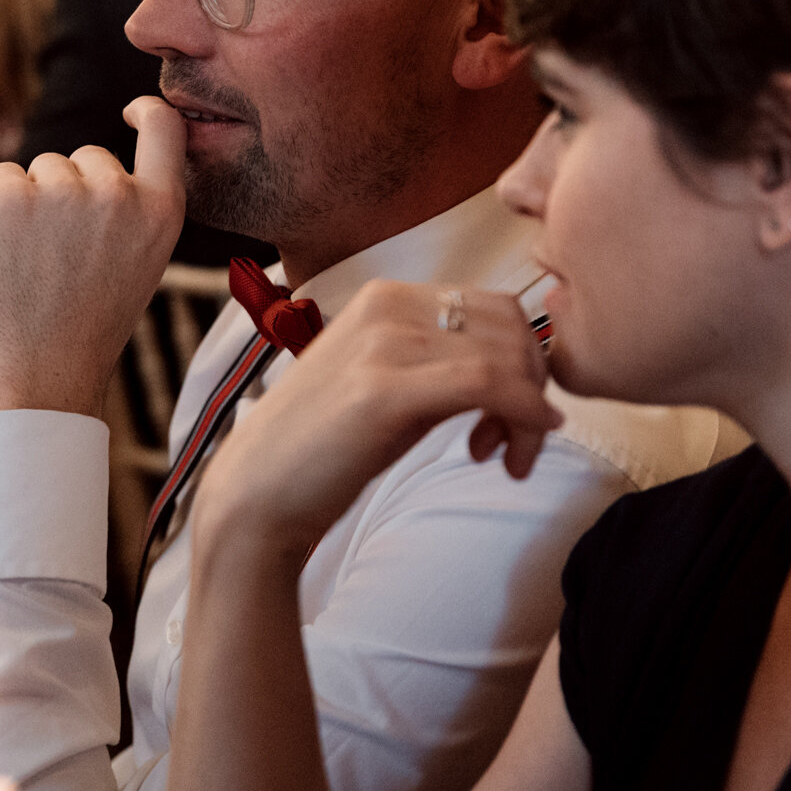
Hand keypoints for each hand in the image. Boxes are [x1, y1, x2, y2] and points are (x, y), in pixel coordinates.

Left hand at [0, 97, 185, 415]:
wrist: (43, 372)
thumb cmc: (89, 322)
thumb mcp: (140, 261)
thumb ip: (129, 208)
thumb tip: (93, 165)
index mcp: (162, 210)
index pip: (165, 129)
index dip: (147, 111)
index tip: (131, 110)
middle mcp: (117, 193)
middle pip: (85, 156)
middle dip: (70, 190)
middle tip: (66, 255)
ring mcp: (63, 192)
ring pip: (41, 168)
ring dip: (32, 202)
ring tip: (37, 262)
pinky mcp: (11, 196)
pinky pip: (1, 177)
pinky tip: (9, 254)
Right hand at [192, 278, 561, 562]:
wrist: (257, 494)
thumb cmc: (323, 449)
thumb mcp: (386, 383)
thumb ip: (437, 362)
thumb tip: (513, 369)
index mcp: (386, 297)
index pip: (496, 307)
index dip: (524, 362)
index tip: (512, 416)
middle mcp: (387, 306)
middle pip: (511, 326)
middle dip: (533, 385)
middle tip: (515, 441)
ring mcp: (384, 343)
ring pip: (507, 357)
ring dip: (529, 413)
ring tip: (504, 458)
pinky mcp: (386, 390)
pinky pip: (490, 385)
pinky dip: (525, 417)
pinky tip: (518, 458)